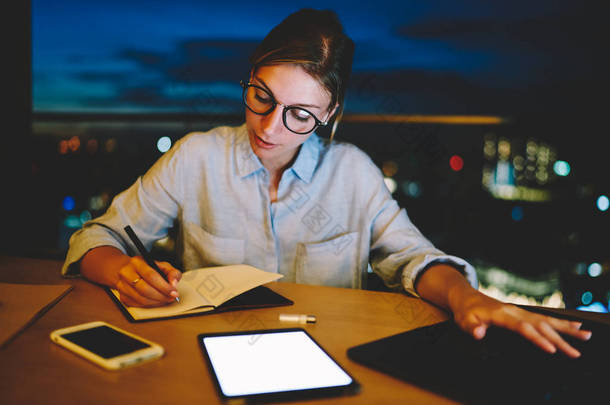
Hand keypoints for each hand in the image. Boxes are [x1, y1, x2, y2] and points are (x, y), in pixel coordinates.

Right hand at [115, 256, 181, 306]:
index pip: (151, 275)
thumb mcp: (162, 265)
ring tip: (165, 299)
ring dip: (156, 302)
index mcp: (137, 262)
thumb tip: (174, 284)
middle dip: (161, 296)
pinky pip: (137, 304)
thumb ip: (172, 272)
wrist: (128, 270)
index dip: (164, 286)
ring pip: (140, 299)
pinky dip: (149, 305)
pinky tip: (157, 301)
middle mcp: (126, 273)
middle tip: (171, 297)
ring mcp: (122, 285)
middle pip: (144, 289)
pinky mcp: (122, 296)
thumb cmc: (148, 268)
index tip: (174, 292)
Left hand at [451, 288, 591, 357]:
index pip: (522, 328)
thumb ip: (472, 327)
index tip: (551, 349)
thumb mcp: (463, 320)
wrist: (466, 297)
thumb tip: (479, 333)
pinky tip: (574, 326)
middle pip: (540, 325)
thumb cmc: (465, 311)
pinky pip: (544, 318)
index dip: (537, 338)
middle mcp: (515, 311)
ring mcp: (520, 311)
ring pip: (546, 321)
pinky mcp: (523, 313)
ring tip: (585, 336)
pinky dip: (560, 323)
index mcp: (501, 314)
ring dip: (565, 329)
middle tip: (576, 351)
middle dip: (559, 338)